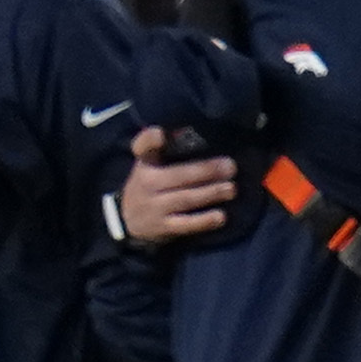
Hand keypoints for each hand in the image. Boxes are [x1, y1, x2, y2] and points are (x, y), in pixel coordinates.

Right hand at [117, 128, 237, 247]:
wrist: (129, 220)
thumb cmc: (149, 186)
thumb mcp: (150, 165)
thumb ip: (165, 150)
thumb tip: (198, 136)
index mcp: (145, 164)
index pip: (143, 148)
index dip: (149, 140)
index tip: (160, 134)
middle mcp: (147, 183)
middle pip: (177, 175)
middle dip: (206, 170)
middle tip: (230, 166)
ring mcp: (155, 207)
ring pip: (185, 198)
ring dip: (211, 193)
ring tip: (231, 188)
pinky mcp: (164, 227)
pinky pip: (186, 224)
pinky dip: (204, 221)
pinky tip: (221, 217)